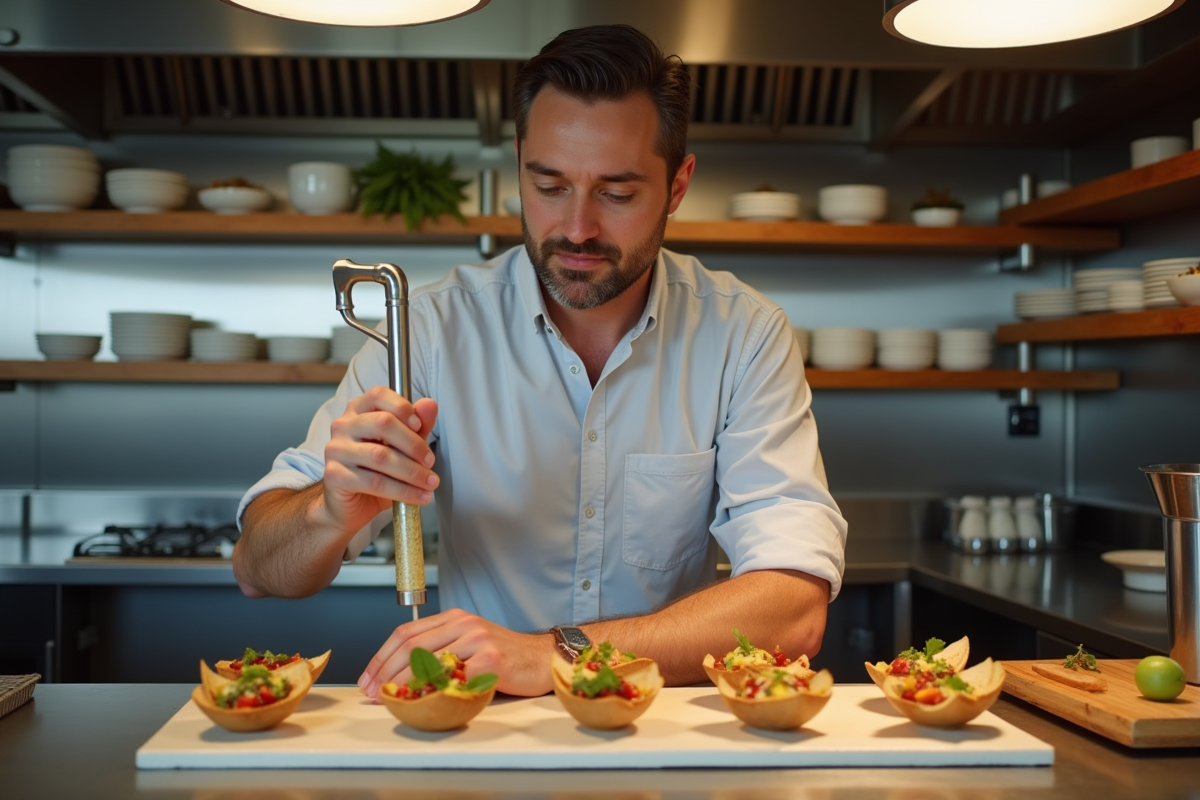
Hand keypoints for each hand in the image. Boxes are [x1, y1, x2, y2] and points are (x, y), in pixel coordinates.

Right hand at [319, 386, 438, 534]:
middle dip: (414, 445)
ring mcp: (336, 450)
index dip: (402, 407)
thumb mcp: (402, 447)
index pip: (378, 395)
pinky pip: (374, 482)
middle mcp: (343, 426)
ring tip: (430, 483)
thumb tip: (429, 404)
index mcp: (358, 411)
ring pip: (381, 456)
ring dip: (412, 472)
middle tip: (430, 462)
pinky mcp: (334, 475)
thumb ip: (417, 426)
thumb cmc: (376, 471)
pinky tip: (418, 496)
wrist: (350, 504)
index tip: (420, 426)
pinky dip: (403, 491)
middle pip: (383, 423)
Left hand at [357, 608, 557, 698]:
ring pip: (427, 661)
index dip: (381, 656)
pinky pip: (454, 677)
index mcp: (454, 617)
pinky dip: (434, 691)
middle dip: (385, 672)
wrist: (542, 658)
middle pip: (411, 646)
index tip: (368, 677)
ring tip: (390, 700)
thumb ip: (440, 650)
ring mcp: (478, 639)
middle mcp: (464, 624)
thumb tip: (400, 675)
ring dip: (403, 684)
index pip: (406, 632)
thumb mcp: (469, 643)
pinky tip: (423, 702)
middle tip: (372, 692)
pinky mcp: (491, 659)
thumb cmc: (505, 656)